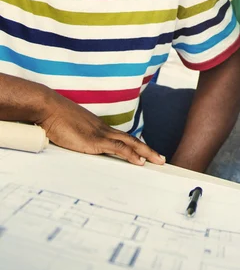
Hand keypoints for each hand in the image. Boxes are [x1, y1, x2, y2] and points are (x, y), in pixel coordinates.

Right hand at [39, 89, 165, 165]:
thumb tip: (76, 147)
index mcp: (99, 129)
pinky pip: (118, 148)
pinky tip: (140, 162)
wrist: (49, 107)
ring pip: (130, 144)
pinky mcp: (95, 140)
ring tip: (157, 161)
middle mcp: (104, 130)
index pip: (123, 138)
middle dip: (148, 150)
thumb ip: (76, 139)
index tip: (146, 154)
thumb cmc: (55, 119)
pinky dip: (131, 155)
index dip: (135, 147)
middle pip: (132, 140)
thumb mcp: (69, 131)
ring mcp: (101, 134)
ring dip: (146, 152)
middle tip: (160, 159)